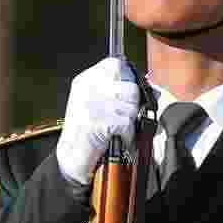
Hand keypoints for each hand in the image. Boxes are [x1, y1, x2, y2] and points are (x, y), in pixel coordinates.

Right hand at [54, 56, 144, 183]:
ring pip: (131, 106)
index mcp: (86, 80)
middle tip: (121, 117)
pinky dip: (127, 135)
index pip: (116, 65)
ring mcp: (92, 105)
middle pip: (130, 87)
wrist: (71, 157)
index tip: (125, 95)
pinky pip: (127, 123)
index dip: (128, 79)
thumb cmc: (87, 130)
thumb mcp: (96, 102)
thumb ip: (117, 90)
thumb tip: (151, 88)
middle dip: (132, 105)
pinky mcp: (97, 122)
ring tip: (117, 129)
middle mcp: (87, 89)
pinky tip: (116, 139)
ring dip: (130, 122)